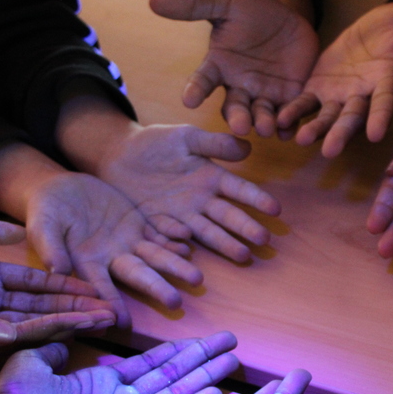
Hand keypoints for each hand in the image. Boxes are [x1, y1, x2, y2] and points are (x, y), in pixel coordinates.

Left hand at [0, 332, 240, 393]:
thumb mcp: (30, 364)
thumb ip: (52, 349)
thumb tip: (66, 337)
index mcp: (103, 382)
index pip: (151, 362)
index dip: (179, 349)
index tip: (204, 338)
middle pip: (173, 374)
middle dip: (202, 359)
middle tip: (231, 344)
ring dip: (205, 379)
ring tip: (233, 363)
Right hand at [26, 171, 203, 322]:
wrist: (60, 189)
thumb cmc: (45, 211)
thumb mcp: (43, 226)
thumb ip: (51, 247)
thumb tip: (59, 269)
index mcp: (86, 264)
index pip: (100, 287)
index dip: (111, 302)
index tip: (122, 321)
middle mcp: (112, 258)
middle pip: (138, 275)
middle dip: (156, 288)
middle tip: (176, 303)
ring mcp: (128, 242)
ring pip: (156, 256)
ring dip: (175, 266)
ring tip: (198, 278)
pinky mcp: (138, 224)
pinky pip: (159, 233)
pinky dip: (173, 239)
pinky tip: (189, 245)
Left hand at [95, 123, 280, 261]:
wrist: (117, 155)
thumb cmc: (155, 143)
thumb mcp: (185, 137)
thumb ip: (214, 143)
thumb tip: (247, 147)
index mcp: (211, 178)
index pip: (239, 190)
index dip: (256, 199)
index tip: (275, 209)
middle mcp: (201, 202)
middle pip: (227, 217)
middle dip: (246, 228)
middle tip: (263, 240)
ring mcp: (182, 218)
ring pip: (207, 233)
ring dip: (225, 245)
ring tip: (243, 256)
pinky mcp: (159, 228)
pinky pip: (171, 238)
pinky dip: (180, 245)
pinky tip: (190, 254)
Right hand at [150, 0, 318, 136]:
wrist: (288, 16)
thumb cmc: (252, 11)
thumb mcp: (225, 4)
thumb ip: (193, 6)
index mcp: (219, 68)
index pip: (203, 82)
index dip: (196, 91)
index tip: (189, 101)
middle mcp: (239, 87)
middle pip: (234, 108)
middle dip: (237, 118)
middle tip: (239, 126)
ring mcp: (264, 95)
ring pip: (261, 115)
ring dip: (263, 123)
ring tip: (265, 128)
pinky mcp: (290, 97)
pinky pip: (288, 113)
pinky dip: (289, 123)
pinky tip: (290, 131)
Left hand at [278, 0, 392, 157]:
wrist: (378, 33)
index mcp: (387, 81)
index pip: (385, 101)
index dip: (380, 116)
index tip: (376, 135)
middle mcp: (364, 95)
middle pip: (352, 117)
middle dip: (341, 134)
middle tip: (329, 152)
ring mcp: (340, 96)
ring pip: (326, 116)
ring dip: (314, 129)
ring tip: (300, 140)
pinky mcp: (319, 89)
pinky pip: (304, 104)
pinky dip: (293, 113)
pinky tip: (279, 122)